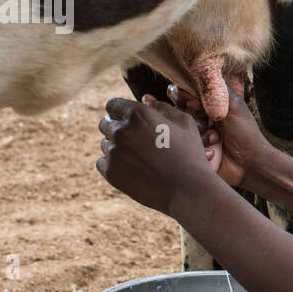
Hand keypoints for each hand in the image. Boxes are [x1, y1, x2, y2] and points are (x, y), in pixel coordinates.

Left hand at [96, 96, 219, 216]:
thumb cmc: (190, 154)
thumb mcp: (184, 123)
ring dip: (117, 147)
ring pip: (105, 144)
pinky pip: (102, 162)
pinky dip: (113, 164)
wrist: (188, 190)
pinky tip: (132, 168)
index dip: (119, 111)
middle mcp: (122, 130)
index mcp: (138, 114)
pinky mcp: (111, 172)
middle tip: (135, 141)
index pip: (113, 105)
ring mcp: (114, 152)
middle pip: (105, 123)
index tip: (126, 119)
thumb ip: (162, 107)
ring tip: (139, 158)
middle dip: (117, 128)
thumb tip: (146, 101)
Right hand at [166, 82, 270, 190]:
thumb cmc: (245, 132)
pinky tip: (213, 152)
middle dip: (195, 117)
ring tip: (216, 139)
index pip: (185, 94)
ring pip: (181, 129)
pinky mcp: (195, 152)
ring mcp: (196, 136)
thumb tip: (188, 82)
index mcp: (208, 105)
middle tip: (211, 123)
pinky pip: (185, 147)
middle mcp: (199, 119)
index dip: (188, 99)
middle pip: (179, 111)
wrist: (251, 163)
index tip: (197, 105)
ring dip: (200, 134)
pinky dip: (200, 148)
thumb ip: (214, 89)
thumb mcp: (233, 104)